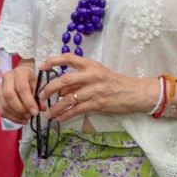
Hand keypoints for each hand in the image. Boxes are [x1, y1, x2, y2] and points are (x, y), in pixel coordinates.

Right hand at [0, 63, 38, 123]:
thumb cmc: (30, 81)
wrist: (21, 74)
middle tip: (29, 116)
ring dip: (16, 115)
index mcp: (19, 73)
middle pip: (9, 95)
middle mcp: (6, 78)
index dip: (28, 102)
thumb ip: (39, 97)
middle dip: (20, 109)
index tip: (35, 112)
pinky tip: (20, 119)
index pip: (21, 88)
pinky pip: (0, 110)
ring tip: (26, 118)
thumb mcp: (37, 85)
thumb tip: (41, 108)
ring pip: (3, 104)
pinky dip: (10, 117)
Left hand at [37, 54, 155, 121]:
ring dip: (56, 107)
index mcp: (91, 65)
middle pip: (64, 80)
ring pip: (69, 99)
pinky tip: (60, 118)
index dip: (53, 61)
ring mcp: (95, 90)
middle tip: (41, 96)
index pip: (69, 58)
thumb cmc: (115, 83)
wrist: (136, 93)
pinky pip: (78, 110)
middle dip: (49, 89)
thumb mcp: (98, 74)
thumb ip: (79, 80)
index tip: (41, 66)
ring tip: (48, 113)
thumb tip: (60, 90)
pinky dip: (67, 115)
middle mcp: (92, 76)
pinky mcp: (98, 104)